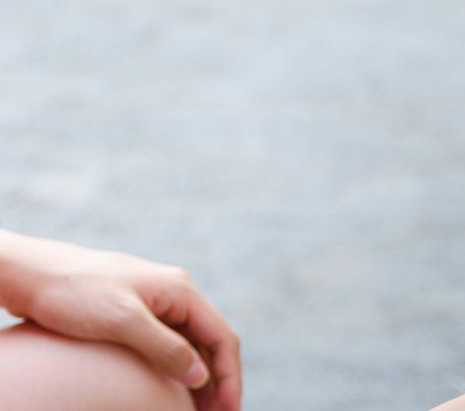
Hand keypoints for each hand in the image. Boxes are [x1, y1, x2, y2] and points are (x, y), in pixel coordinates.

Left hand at [0, 230, 241, 410]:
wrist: (29, 273)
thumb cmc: (73, 292)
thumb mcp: (122, 321)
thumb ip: (166, 348)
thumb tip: (201, 376)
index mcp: (181, 291)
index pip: (221, 338)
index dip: (230, 378)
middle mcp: (175, 295)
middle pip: (211, 343)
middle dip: (220, 382)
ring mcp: (155, 304)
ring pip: (190, 345)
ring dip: (200, 378)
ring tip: (199, 410)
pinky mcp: (134, 313)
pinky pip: (168, 344)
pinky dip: (177, 369)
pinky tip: (171, 391)